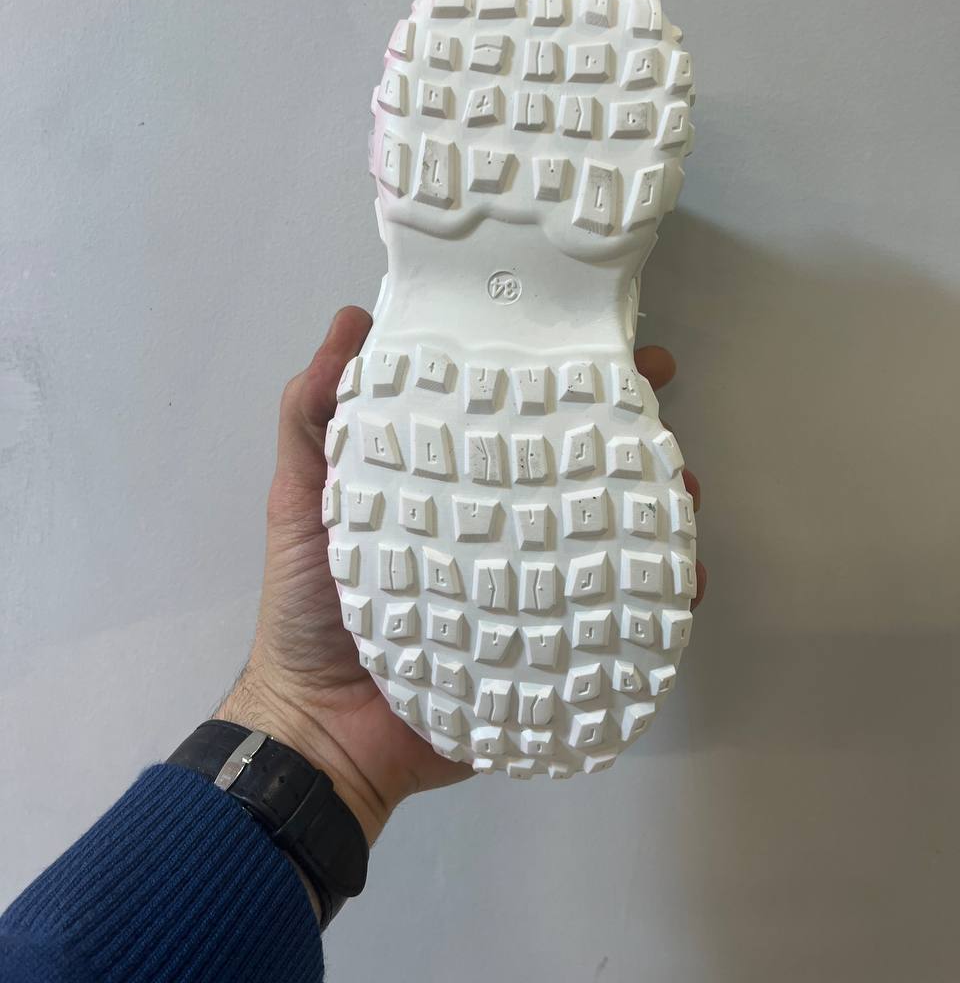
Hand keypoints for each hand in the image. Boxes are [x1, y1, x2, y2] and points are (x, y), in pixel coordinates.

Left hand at [217, 306, 705, 844]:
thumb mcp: (299, 500)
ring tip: (682, 491)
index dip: (551, 377)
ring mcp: (529, 590)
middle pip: (572, 472)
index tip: (592, 339)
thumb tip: (349, 321)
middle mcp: (497, 530)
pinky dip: (657, 598)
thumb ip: (313, 417)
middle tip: (656, 410)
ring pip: (607, 537)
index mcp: (448, 487)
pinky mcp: (548, 648)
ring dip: (654, 509)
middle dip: (623, 435)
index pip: (508, 419)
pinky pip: (614, 617)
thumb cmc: (308, 609)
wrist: (321, 735)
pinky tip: (682, 578)